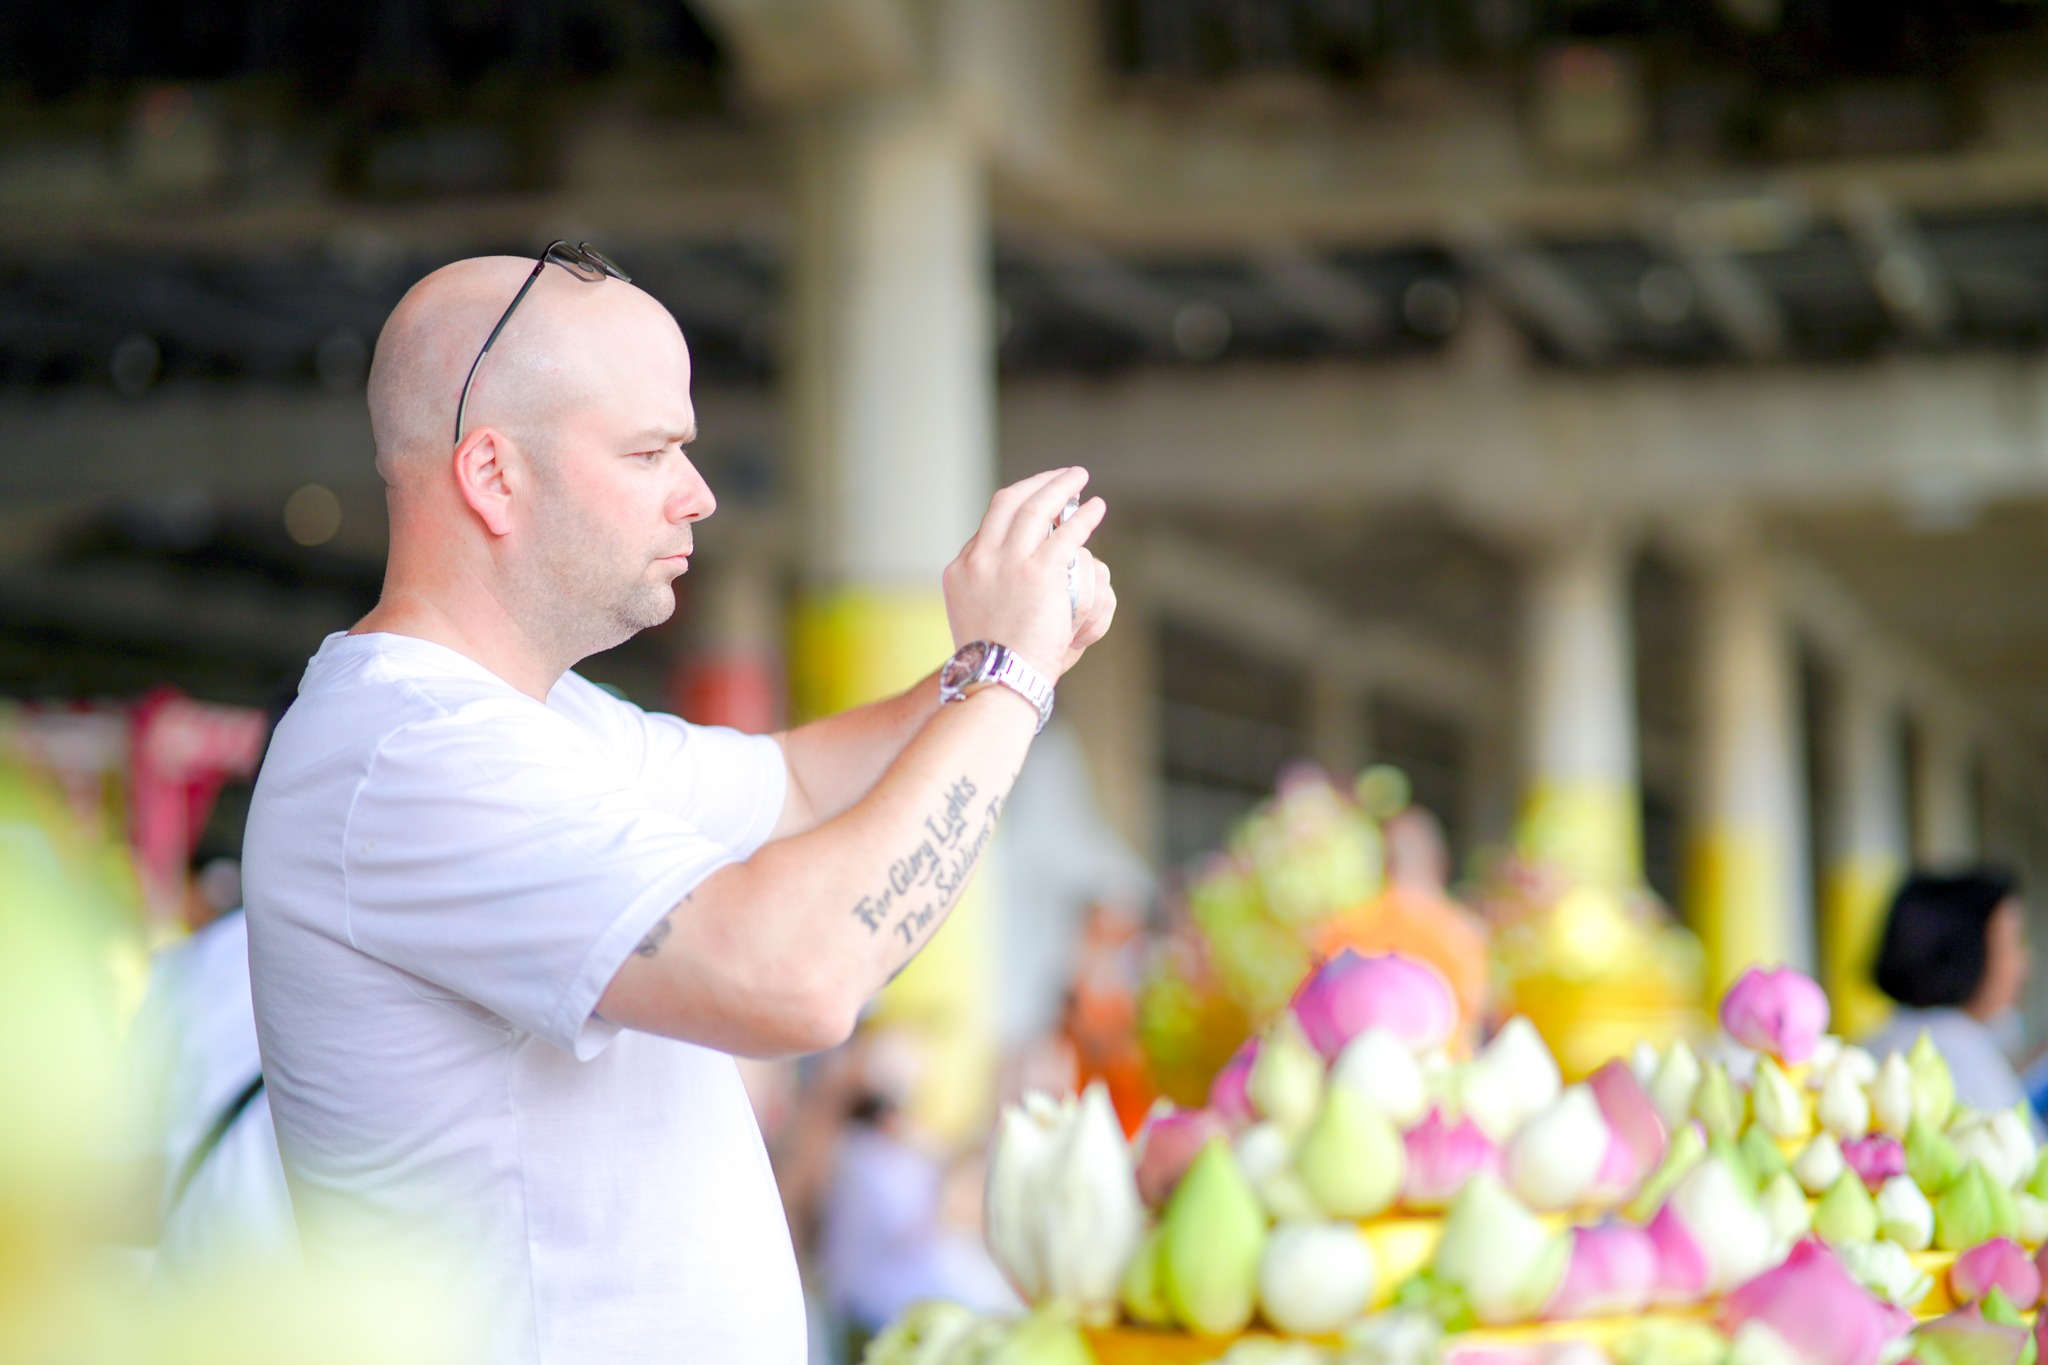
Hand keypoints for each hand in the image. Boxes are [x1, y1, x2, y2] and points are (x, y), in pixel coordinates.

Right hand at [942, 467, 1109, 680]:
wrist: (999, 680)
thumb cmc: (994, 664)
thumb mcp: (974, 622)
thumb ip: (987, 597)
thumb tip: (1003, 593)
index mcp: (959, 570)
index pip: (988, 527)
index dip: (1016, 508)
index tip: (1037, 503)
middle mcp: (979, 559)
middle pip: (1007, 503)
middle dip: (1036, 484)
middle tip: (1060, 476)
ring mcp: (1008, 563)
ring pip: (1036, 508)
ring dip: (1061, 488)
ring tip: (1079, 478)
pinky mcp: (1039, 572)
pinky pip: (1067, 533)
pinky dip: (1083, 516)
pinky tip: (1096, 508)